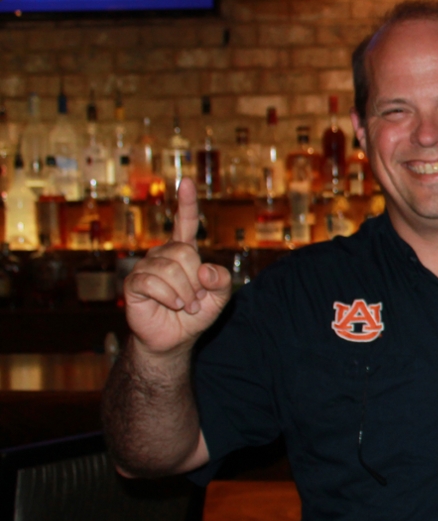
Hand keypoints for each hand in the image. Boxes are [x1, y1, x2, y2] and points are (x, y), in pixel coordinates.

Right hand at [122, 179, 232, 356]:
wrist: (175, 338)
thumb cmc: (196, 314)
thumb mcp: (220, 297)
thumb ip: (222, 281)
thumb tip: (205, 271)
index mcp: (183, 252)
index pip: (184, 223)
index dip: (186, 204)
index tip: (186, 182)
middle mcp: (162, 255)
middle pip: (185, 253)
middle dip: (196, 280)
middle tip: (196, 298)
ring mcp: (146, 267)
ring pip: (170, 269)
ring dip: (185, 293)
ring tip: (184, 305)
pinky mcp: (133, 283)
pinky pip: (153, 282)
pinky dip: (169, 297)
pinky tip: (171, 305)